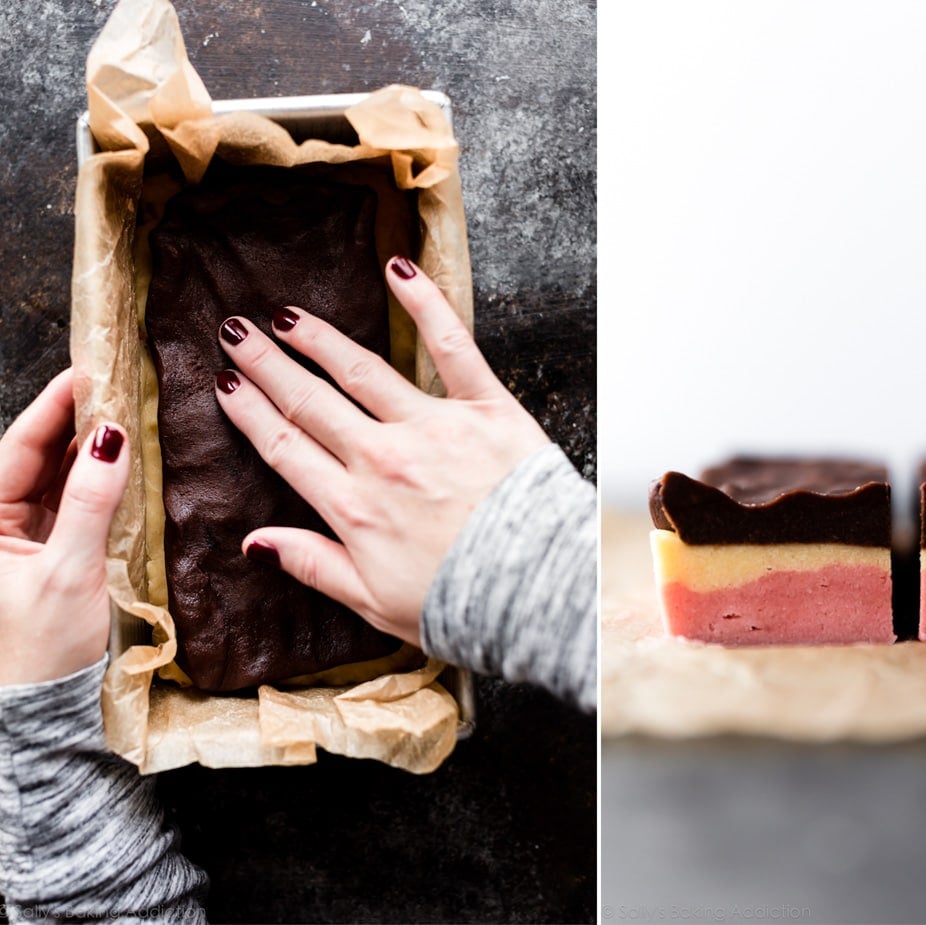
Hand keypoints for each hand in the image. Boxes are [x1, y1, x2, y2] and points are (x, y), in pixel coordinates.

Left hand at [0, 370, 129, 684]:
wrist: (50, 710)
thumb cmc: (43, 648)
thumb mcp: (69, 571)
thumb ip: (91, 501)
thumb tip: (112, 438)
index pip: (21, 446)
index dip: (55, 405)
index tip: (90, 369)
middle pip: (41, 454)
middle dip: (78, 418)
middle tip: (119, 381)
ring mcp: (27, 536)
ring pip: (61, 476)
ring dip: (94, 447)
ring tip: (129, 411)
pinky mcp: (54, 551)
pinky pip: (77, 502)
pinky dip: (102, 479)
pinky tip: (128, 459)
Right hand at [214, 256, 549, 645]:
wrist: (538, 592)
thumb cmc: (459, 604)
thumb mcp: (372, 602)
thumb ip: (312, 564)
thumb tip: (253, 543)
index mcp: (353, 507)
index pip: (285, 447)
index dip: (250, 413)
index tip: (225, 385)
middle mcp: (383, 458)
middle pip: (310, 402)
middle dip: (266, 364)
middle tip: (234, 332)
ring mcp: (434, 427)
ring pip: (362, 370)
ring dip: (319, 339)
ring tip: (287, 316)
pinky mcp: (486, 408)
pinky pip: (451, 346)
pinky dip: (426, 304)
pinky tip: (398, 269)